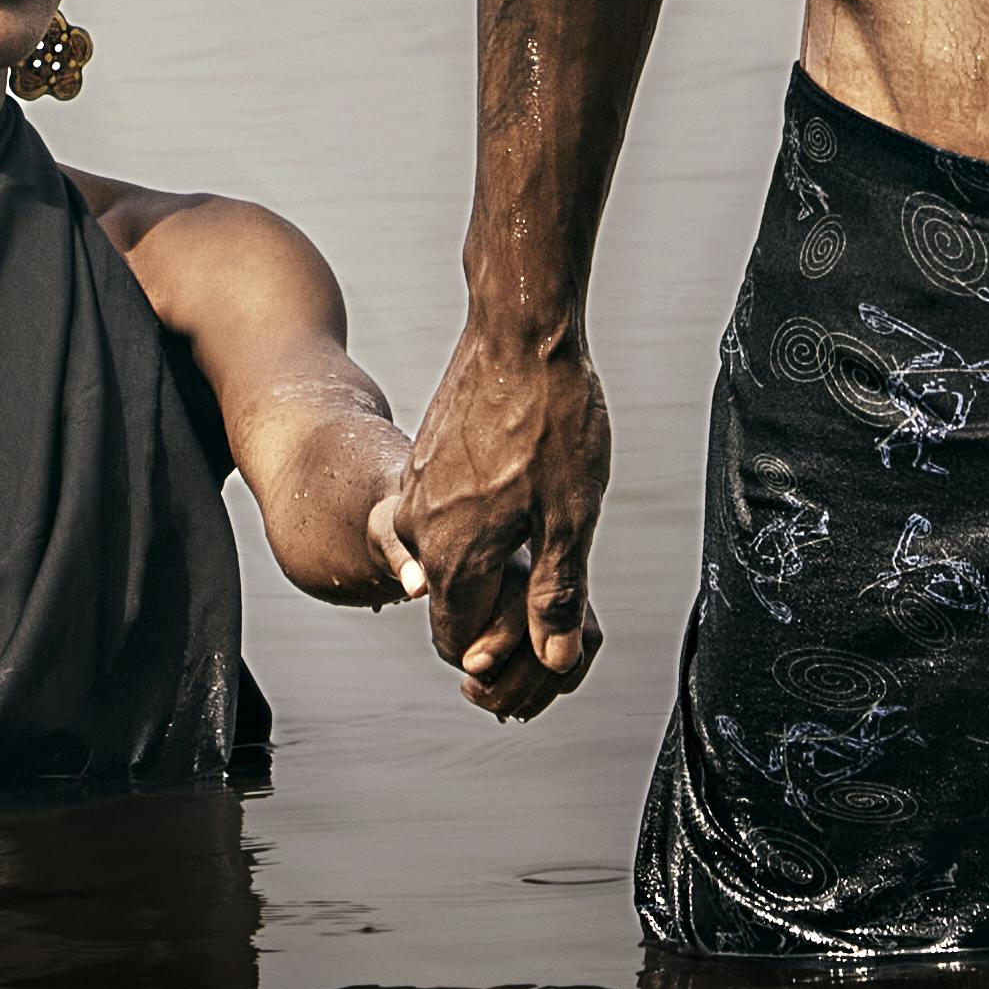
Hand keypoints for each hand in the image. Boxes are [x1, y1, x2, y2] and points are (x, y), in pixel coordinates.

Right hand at [401, 323, 612, 718]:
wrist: (519, 329)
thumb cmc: (553, 420)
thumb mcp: (572, 516)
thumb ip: (559, 595)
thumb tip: (555, 660)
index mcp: (452, 556)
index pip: (457, 642)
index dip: (501, 654)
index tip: (541, 634)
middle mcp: (420, 531)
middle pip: (451, 604)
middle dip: (498, 612)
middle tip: (552, 580)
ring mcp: (417, 492)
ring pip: (447, 557)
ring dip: (489, 562)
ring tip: (543, 526)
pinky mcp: (425, 461)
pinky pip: (446, 516)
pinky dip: (478, 523)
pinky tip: (521, 491)